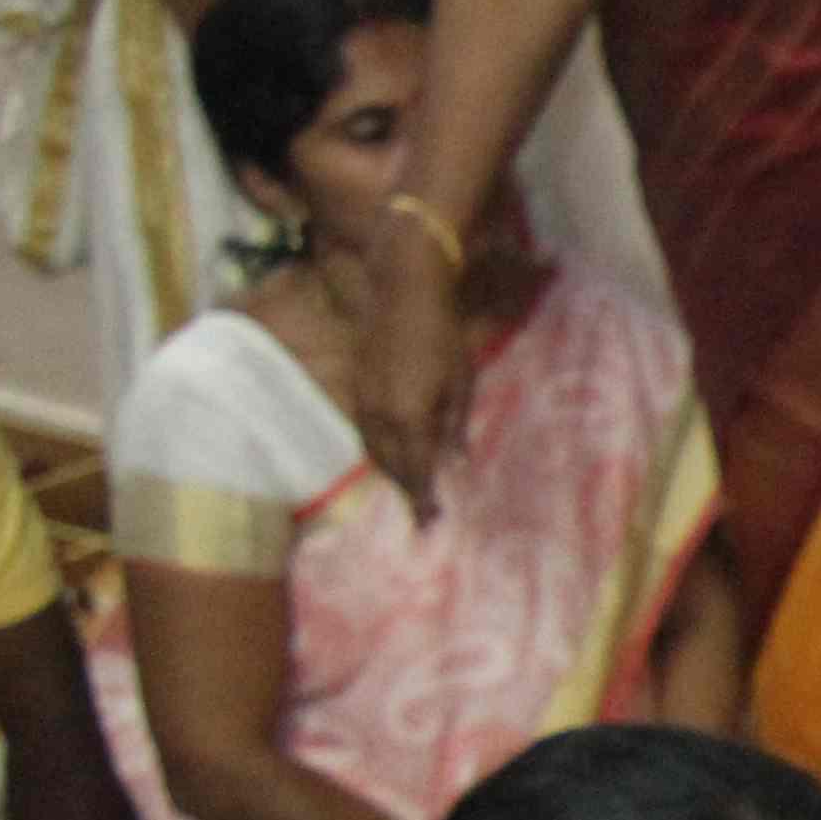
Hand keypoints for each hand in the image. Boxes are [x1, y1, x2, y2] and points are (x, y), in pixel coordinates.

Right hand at [344, 209, 479, 519]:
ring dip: (391, 474)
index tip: (430, 524)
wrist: (402, 295)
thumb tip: (456, 464)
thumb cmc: (443, 336)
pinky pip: (366, 433)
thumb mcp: (462, 383)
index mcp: (409, 417)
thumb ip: (455, 427)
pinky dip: (380, 452)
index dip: (422, 499)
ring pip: (374, 452)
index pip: (416, 470)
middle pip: (391, 467)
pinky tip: (393, 456)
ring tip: (410, 491)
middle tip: (423, 516)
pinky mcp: (358, 388)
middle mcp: (380, 415)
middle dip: (407, 492)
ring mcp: (364, 401)